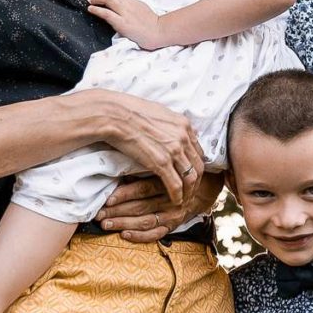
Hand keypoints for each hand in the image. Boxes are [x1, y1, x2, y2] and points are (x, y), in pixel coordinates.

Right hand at [84, 91, 204, 197]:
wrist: (114, 115)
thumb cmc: (130, 112)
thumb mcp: (158, 113)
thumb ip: (170, 124)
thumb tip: (174, 130)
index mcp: (183, 124)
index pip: (198, 150)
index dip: (195, 164)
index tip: (190, 172)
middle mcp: (183, 137)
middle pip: (198, 165)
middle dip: (196, 180)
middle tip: (191, 189)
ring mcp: (174, 150)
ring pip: (191, 177)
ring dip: (189, 191)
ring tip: (184, 198)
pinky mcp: (161, 163)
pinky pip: (176, 185)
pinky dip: (178, 196)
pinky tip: (175, 201)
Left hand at [88, 0, 171, 49]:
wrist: (159, 32)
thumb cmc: (151, 22)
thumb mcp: (140, 7)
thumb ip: (129, 4)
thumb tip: (119, 2)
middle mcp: (127, 4)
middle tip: (93, 0)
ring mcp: (125, 13)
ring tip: (92, 4)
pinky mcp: (123, 23)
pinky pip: (107, 14)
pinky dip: (96, 10)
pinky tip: (91, 10)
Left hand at [101, 167, 224, 242]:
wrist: (203, 188)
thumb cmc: (177, 173)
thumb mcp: (166, 166)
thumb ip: (145, 168)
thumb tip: (119, 168)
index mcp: (169, 182)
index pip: (144, 189)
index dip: (125, 194)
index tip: (107, 198)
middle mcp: (171, 201)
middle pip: (141, 207)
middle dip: (117, 211)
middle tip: (99, 214)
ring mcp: (172, 215)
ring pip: (145, 222)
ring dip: (123, 224)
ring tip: (105, 224)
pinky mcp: (173, 226)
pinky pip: (155, 235)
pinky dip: (140, 236)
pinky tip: (124, 235)